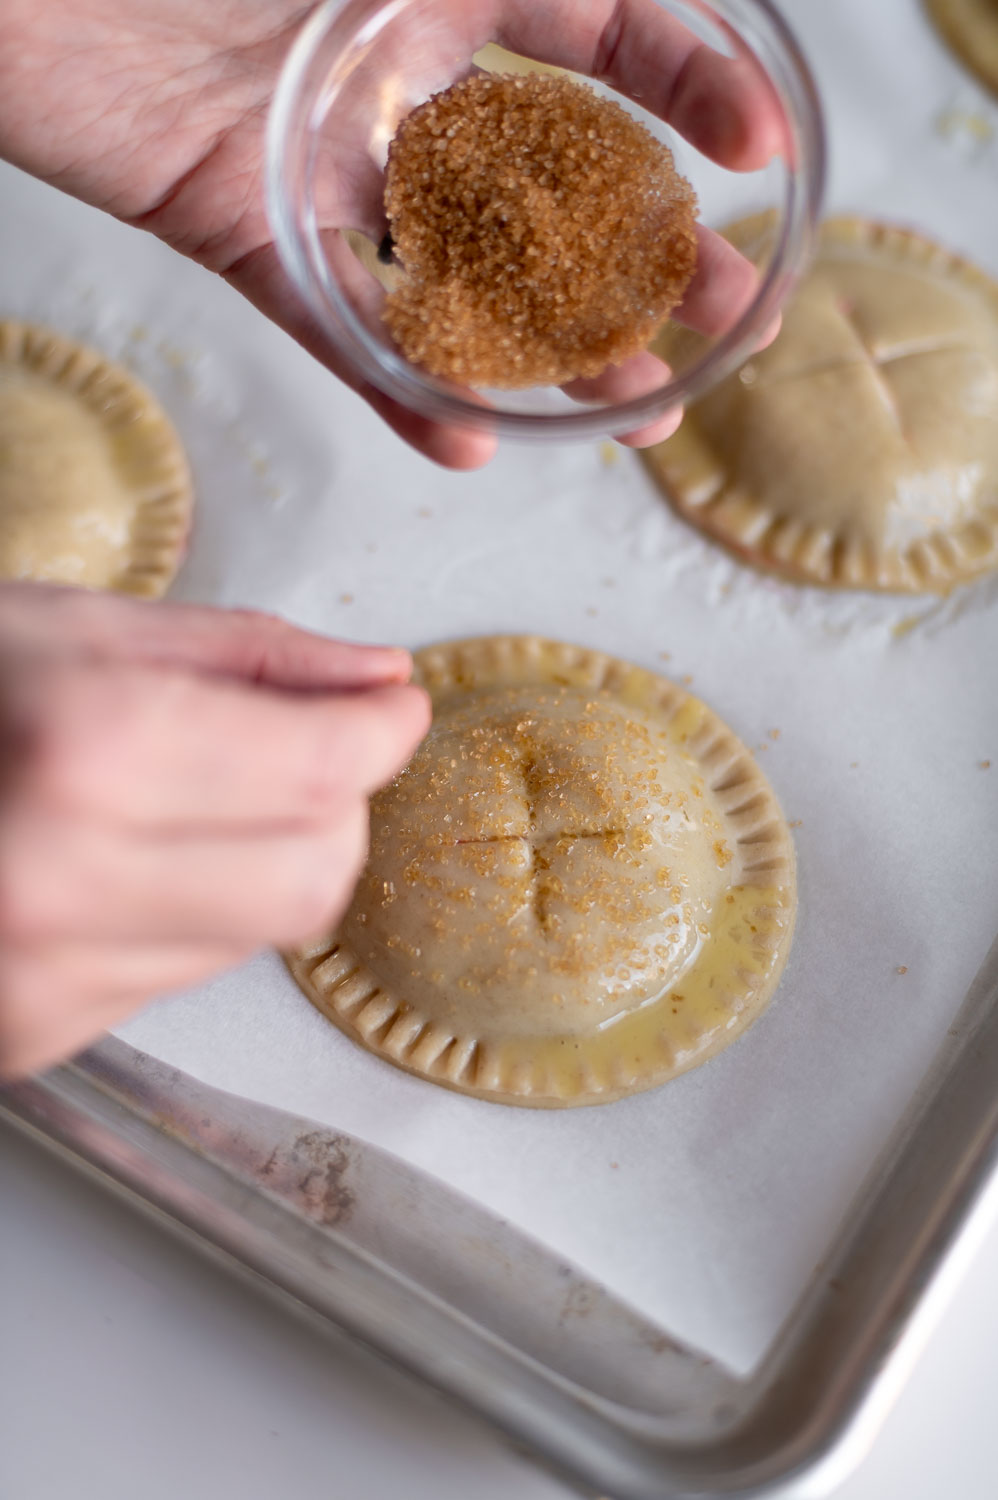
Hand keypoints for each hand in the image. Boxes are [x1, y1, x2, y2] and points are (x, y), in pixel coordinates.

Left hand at [0, 0, 784, 466]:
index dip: (690, 90)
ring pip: (463, 275)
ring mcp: (327, 167)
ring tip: (638, 410)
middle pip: (553, 185)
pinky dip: (402, 386)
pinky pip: (338, 324)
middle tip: (727, 323)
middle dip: (652, 257)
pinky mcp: (246, 231)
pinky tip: (472, 438)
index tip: (758, 156)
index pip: (604, 36)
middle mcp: (395, 84)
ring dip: (556, 350)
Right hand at [0, 584, 429, 1078]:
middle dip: (333, 801)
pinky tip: (116, 858)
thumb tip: (381, 683)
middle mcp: (64, 885)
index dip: (380, 731)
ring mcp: (40, 984)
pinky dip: (193, 909)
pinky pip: (185, 972)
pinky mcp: (28, 1040)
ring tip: (177, 794)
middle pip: (318, 869)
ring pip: (265, 931)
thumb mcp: (64, 627)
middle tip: (290, 745)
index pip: (322, 768)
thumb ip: (245, 659)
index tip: (389, 705)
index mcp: (83, 751)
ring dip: (265, 854)